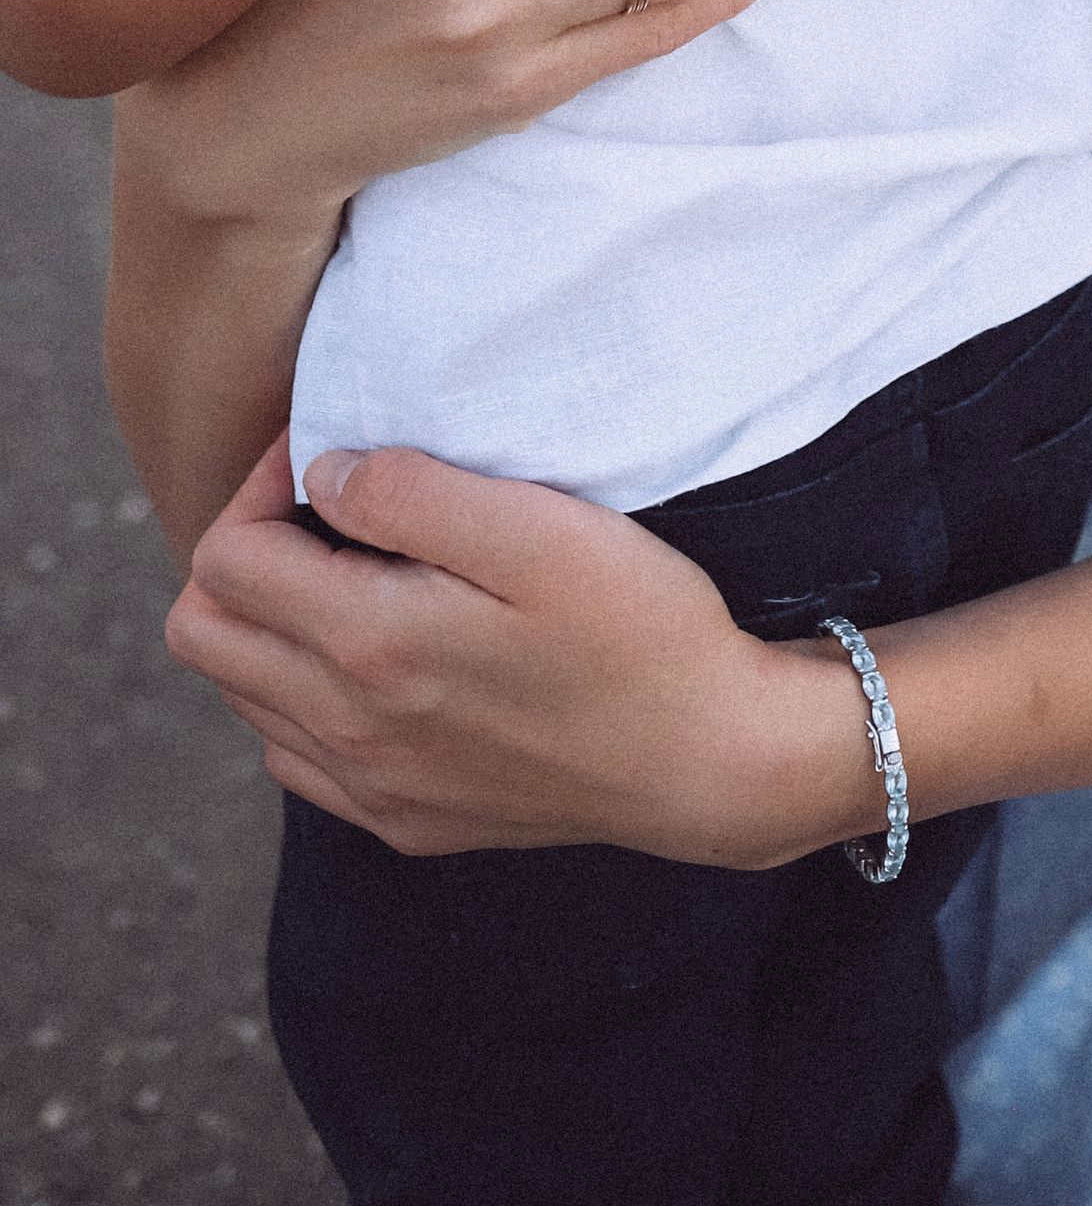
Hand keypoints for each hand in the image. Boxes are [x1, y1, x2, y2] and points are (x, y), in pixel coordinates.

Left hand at [168, 437, 873, 866]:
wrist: (710, 759)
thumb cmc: (640, 627)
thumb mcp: (540, 529)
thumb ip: (413, 493)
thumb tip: (324, 473)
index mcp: (369, 646)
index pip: (223, 560)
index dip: (261, 484)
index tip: (336, 452)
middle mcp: (347, 731)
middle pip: (201, 634)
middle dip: (243, 549)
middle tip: (331, 506)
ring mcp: (369, 788)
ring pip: (240, 695)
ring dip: (270, 621)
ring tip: (360, 568)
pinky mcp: (402, 819)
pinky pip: (294, 754)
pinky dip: (304, 692)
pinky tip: (384, 651)